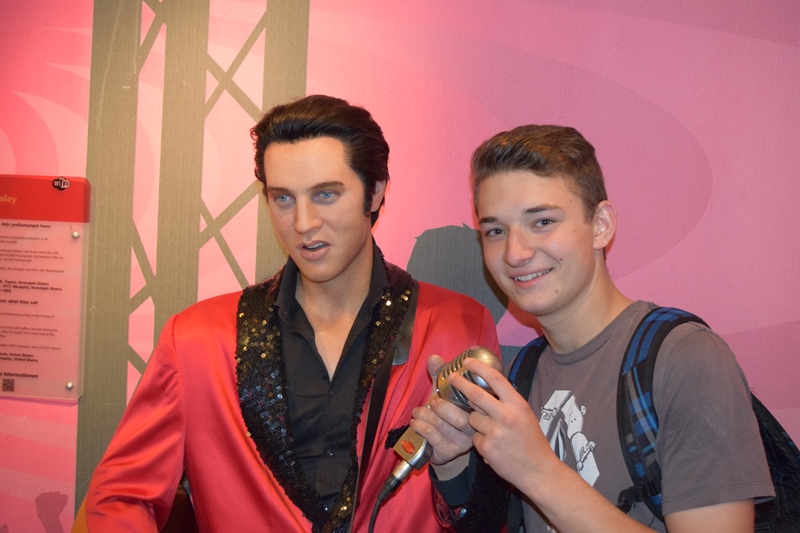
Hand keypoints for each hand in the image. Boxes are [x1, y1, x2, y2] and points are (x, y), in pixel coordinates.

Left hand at [409, 355, 474, 468]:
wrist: (444, 447)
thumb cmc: (447, 416)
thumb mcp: (445, 394)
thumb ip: (440, 376)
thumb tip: (433, 357)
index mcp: (479, 412)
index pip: (478, 400)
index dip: (465, 388)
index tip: (452, 378)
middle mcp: (475, 429)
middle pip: (460, 418)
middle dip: (441, 407)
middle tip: (431, 402)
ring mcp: (463, 443)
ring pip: (442, 427)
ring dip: (425, 416)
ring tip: (417, 411)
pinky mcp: (449, 452)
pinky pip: (432, 436)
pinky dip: (420, 426)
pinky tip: (415, 422)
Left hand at [448, 357, 557, 490]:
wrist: (537, 471)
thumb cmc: (531, 440)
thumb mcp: (525, 415)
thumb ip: (507, 402)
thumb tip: (484, 388)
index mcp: (518, 404)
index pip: (496, 379)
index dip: (479, 367)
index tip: (467, 361)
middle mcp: (506, 416)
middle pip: (475, 394)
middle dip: (460, 383)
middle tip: (452, 378)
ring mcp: (495, 432)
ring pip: (471, 418)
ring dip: (475, 421)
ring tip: (491, 431)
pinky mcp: (485, 448)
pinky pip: (474, 437)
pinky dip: (480, 439)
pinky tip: (493, 446)